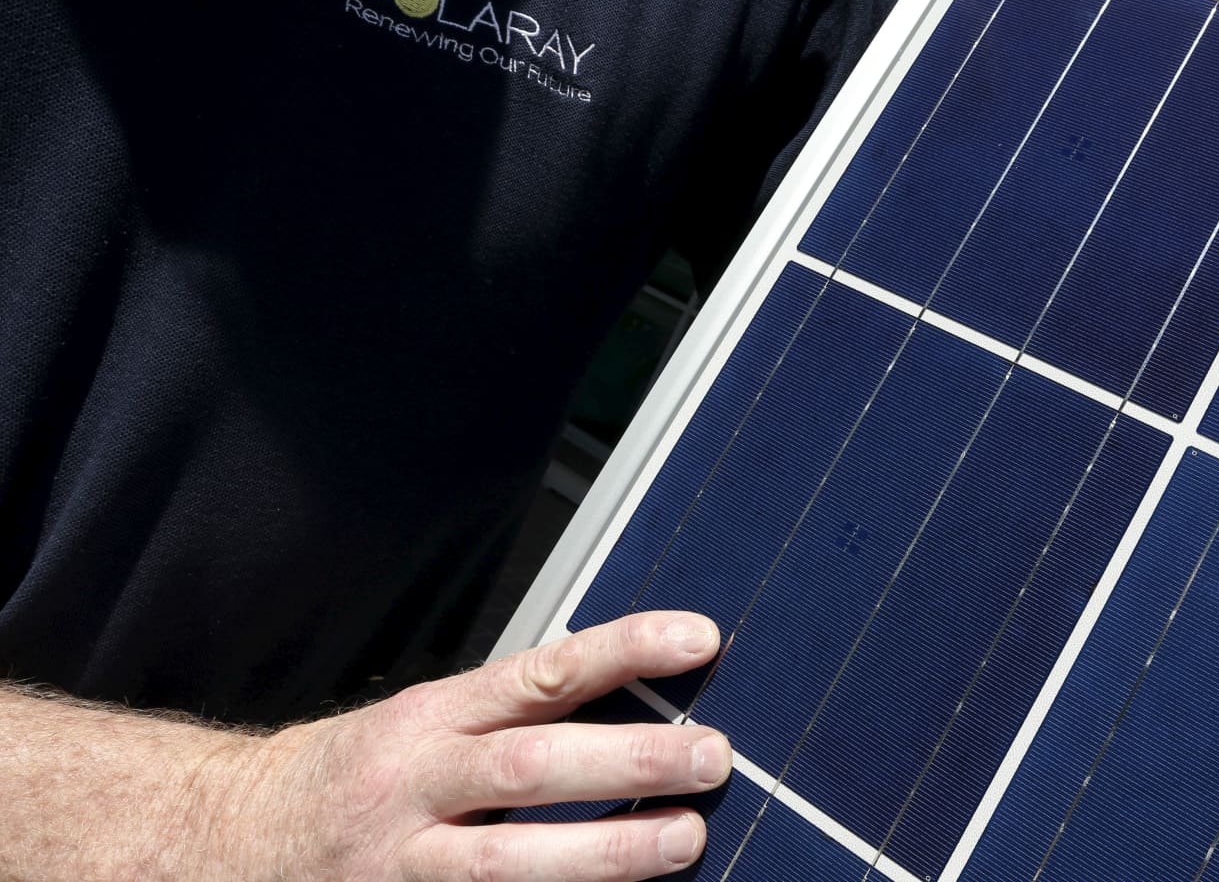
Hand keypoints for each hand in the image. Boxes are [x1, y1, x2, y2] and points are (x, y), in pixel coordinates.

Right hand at [234, 611, 729, 880]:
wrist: (226, 841)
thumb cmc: (348, 777)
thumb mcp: (422, 723)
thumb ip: (513, 717)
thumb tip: (635, 702)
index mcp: (430, 718)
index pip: (540, 672)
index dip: (622, 651)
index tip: (698, 638)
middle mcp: (414, 784)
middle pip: (531, 768)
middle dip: (628, 761)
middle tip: (712, 757)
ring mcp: (401, 865)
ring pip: (509, 863)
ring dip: (606, 853)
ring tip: (683, 840)